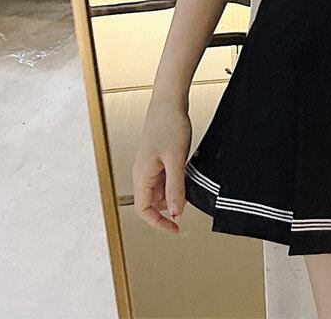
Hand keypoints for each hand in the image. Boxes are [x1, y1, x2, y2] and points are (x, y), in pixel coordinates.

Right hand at [132, 101, 191, 232]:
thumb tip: (175, 213)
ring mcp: (150, 165)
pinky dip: (177, 179)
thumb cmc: (168, 124)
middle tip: (189, 200)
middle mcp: (143, 173)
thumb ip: (175, 188)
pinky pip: (166, 176)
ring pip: (161, 189)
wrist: (169, 101)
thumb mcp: (175, 160)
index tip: (176, 228)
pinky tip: (187, 169)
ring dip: (175, 191)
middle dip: (170, 205)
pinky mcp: (159, 157)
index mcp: (141, 176)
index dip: (159, 223)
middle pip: (154, 202)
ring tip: (188, 178)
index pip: (144, 211)